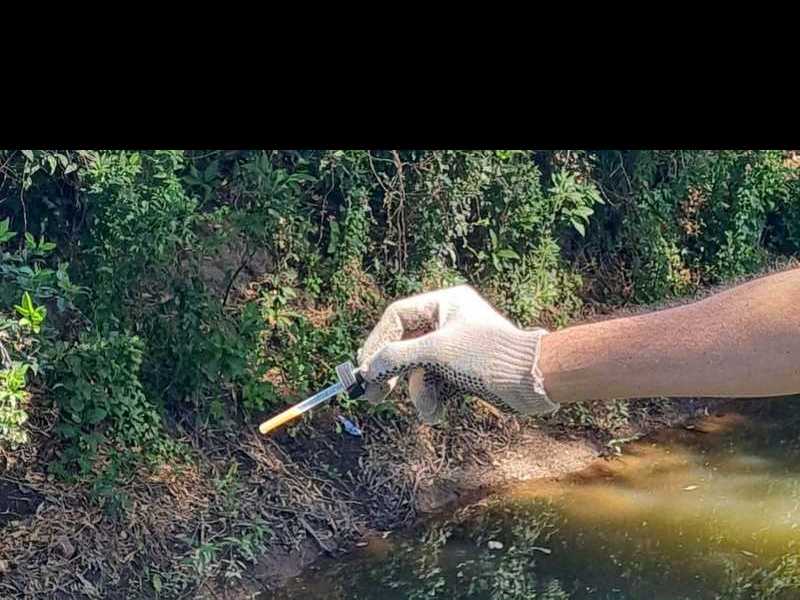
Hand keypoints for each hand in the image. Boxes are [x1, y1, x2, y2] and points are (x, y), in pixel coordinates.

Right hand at [357, 285, 555, 423]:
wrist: (532, 381)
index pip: (397, 317)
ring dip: (419, 393)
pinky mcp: (464, 372)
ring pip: (420, 370)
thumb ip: (395, 357)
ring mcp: (457, 348)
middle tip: (374, 396)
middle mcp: (449, 322)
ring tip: (429, 410)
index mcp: (444, 303)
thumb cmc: (487, 355)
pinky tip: (439, 413)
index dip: (377, 342)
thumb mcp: (435, 352)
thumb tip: (366, 369)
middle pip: (405, 346)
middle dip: (393, 373)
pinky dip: (434, 399)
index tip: (364, 368)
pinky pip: (436, 383)